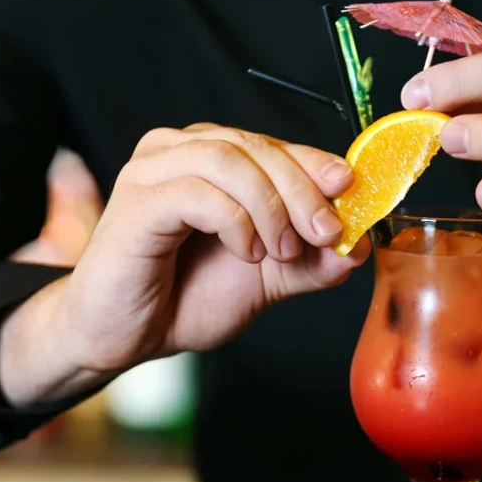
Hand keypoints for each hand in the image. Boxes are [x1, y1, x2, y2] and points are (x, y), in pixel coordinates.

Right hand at [0, 123, 367, 405]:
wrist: (122, 337)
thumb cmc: (183, 297)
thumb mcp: (266, 279)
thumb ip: (311, 261)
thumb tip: (359, 246)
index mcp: (210, 157)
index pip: (274, 144)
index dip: (316, 163)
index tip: (351, 190)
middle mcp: (179, 151)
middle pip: (256, 145)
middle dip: (301, 188)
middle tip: (325, 231)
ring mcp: (152, 171)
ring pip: (230, 158)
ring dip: (270, 205)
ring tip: (280, 250)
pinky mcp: (136, 201)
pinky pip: (198, 192)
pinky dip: (235, 221)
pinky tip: (245, 252)